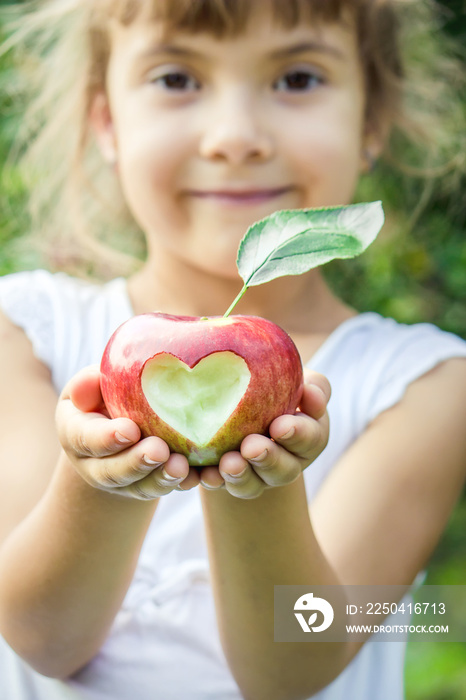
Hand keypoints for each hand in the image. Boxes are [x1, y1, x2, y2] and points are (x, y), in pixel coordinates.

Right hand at [56, 366, 198, 498]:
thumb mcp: (92, 381)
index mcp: (75, 433)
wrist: (118, 420)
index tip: (130, 431)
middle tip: (159, 451)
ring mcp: (121, 480)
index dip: (106, 438)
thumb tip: (90, 380)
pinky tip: (196, 476)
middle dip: (136, 463)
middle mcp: (94, 464)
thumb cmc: (104, 391)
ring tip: (181, 467)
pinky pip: (163, 488)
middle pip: (111, 472)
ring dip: (160, 479)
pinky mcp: (147, 485)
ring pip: (139, 486)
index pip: (85, 438)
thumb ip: (90, 382)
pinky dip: (180, 485)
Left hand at [200, 369, 330, 498]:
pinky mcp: (228, 478)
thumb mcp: (301, 381)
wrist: (243, 399)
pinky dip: (213, 481)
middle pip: (283, 470)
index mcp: (309, 437)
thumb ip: (314, 386)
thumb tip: (310, 391)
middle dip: (268, 459)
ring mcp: (257, 475)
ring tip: (228, 463)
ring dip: (240, 475)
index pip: (310, 439)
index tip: (280, 425)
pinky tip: (205, 474)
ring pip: (252, 484)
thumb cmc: (280, 385)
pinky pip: (220, 485)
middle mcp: (286, 463)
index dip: (298, 435)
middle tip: (251, 447)